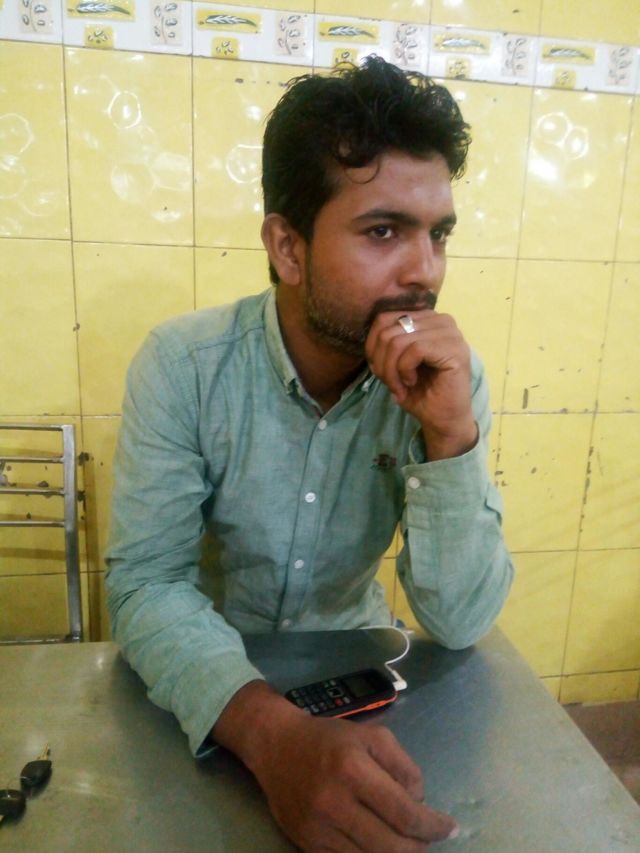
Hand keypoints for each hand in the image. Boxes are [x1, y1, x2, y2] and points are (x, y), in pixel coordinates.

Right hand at [213, 681, 457, 851]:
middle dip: (418, 846)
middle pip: (391, 846)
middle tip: (428, 838)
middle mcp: (334, 802)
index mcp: (352, 769)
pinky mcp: (307, 844)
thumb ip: (402, 766)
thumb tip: (419, 802)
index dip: (432, 826)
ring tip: (407, 843)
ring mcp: (318, 828)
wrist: (276, 745)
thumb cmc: (329, 737)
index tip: (449, 827)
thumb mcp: (372, 736)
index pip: (404, 813)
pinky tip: (381, 845)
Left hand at [365, 308, 476, 459]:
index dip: (372, 345)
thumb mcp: (395, 363)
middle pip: (389, 330)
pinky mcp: (454, 349)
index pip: (384, 318)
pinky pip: (414, 349)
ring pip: (398, 341)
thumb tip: (370, 334)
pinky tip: (411, 382)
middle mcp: (441, 320)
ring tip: (399, 386)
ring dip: (390, 370)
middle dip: (380, 362)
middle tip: (390, 383)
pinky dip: (404, 370)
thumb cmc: (420, 392)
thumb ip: (386, 342)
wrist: (442, 420)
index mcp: (427, 319)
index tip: (379, 370)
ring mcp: (450, 333)